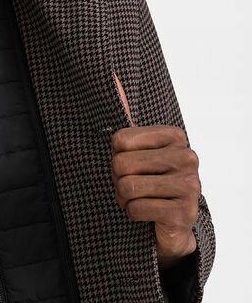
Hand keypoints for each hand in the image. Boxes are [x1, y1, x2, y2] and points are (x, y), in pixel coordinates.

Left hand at [110, 74, 199, 267]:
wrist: (170, 225)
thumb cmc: (147, 183)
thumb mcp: (136, 152)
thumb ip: (126, 122)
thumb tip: (112, 77)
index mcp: (174, 136)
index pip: (119, 141)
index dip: (115, 158)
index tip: (131, 167)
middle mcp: (187, 156)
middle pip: (121, 164)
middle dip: (118, 181)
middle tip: (132, 188)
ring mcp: (190, 185)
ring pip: (127, 187)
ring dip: (124, 199)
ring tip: (139, 201)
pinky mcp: (183, 212)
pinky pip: (136, 209)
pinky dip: (133, 215)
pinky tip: (147, 215)